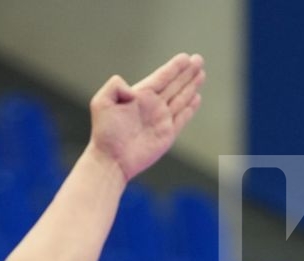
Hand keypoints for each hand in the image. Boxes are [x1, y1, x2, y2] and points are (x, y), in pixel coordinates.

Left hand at [87, 52, 204, 180]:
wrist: (111, 160)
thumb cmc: (104, 133)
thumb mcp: (101, 103)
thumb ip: (114, 87)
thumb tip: (134, 91)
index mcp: (140, 95)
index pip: (161, 77)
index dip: (174, 67)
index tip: (186, 57)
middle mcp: (152, 106)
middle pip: (174, 84)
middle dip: (187, 72)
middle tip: (199, 59)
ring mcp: (161, 120)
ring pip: (181, 98)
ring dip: (191, 86)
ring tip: (201, 74)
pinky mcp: (167, 135)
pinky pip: (182, 118)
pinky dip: (190, 108)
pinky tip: (197, 98)